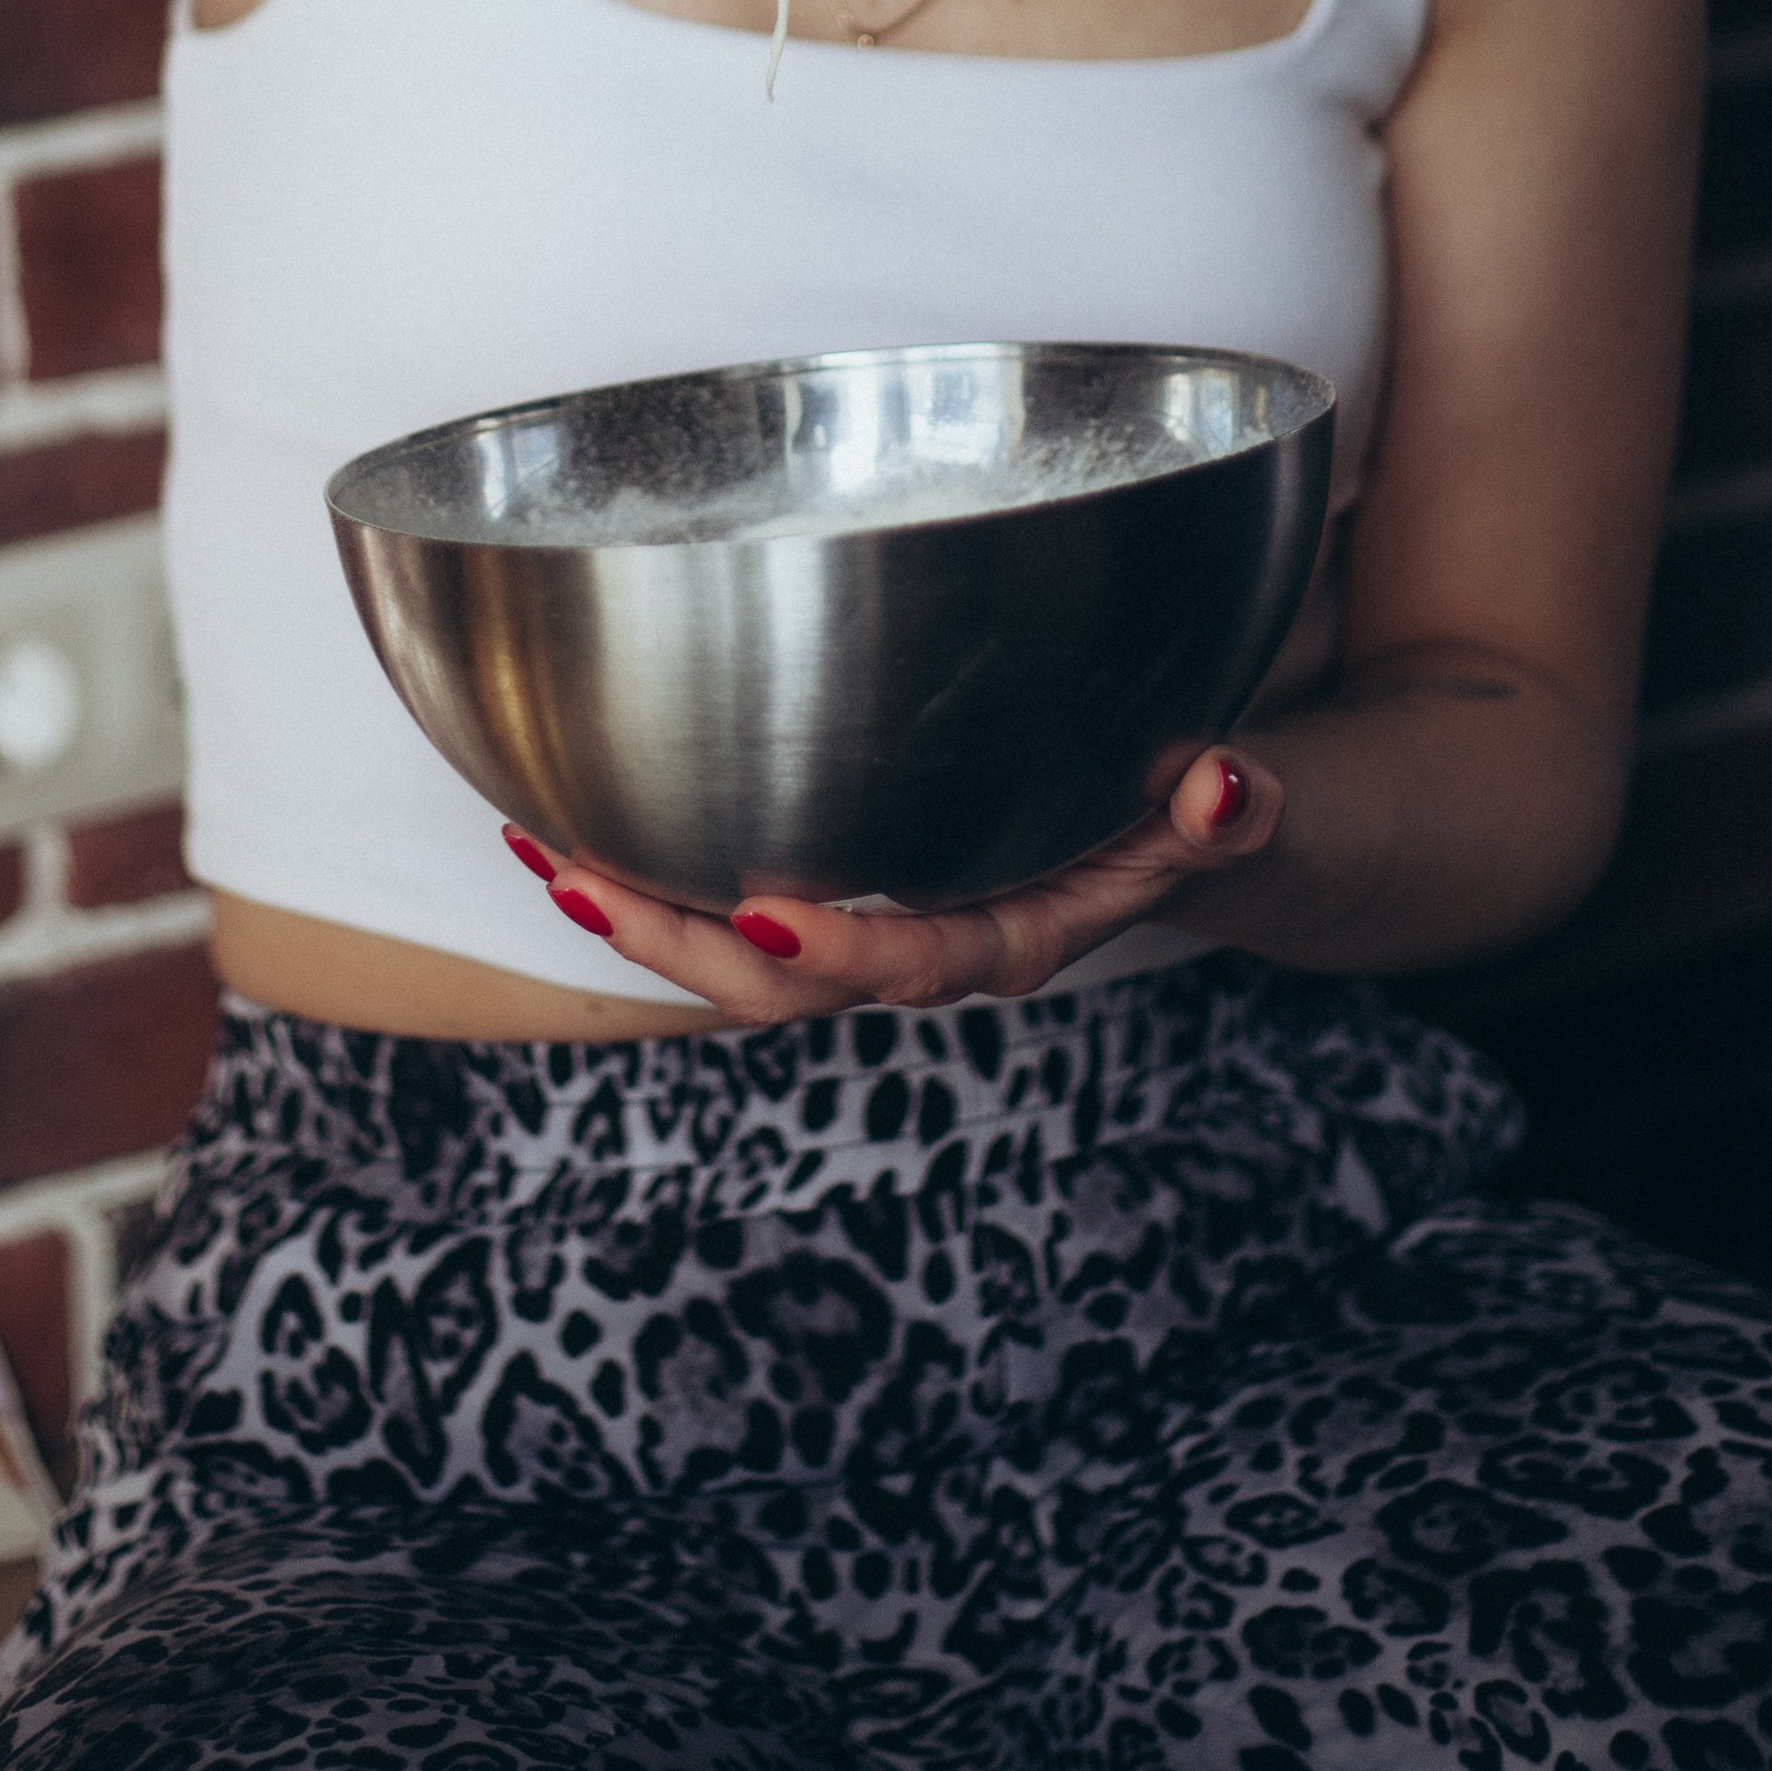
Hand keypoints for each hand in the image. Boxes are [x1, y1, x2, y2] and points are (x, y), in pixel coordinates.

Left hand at [499, 745, 1282, 1018]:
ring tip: (543, 852)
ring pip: (736, 957)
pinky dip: (650, 867)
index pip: (915, 966)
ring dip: (638, 913)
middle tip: (584, 876)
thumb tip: (1225, 787)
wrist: (1171, 831)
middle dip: (677, 942)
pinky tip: (571, 817)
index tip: (763, 909)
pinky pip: (729, 901)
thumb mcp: (1224, 812)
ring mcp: (871, 921)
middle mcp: (927, 942)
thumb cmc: (1184, 812)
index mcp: (1009, 936)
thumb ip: (1229, 811)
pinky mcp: (837, 886)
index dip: (840, 951)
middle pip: (786, 984)